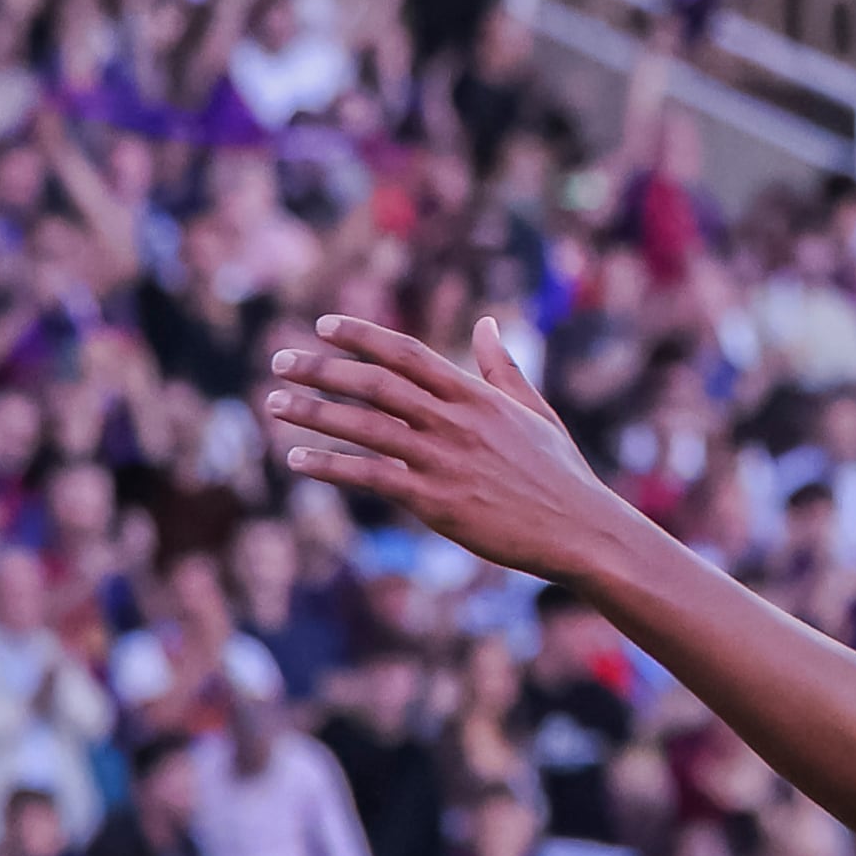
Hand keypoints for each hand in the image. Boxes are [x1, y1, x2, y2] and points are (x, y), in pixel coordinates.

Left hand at [270, 317, 636, 583]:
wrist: (581, 531)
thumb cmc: (561, 475)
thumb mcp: (535, 412)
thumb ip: (502, 369)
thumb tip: (488, 324)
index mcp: (476, 396)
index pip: (407, 353)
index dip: (361, 336)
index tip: (322, 325)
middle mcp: (454, 421)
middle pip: (375, 383)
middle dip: (322, 368)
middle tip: (281, 360)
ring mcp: (443, 460)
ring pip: (365, 426)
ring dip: (313, 412)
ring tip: (274, 402)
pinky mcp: (435, 501)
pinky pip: (370, 477)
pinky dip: (330, 467)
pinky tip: (298, 460)